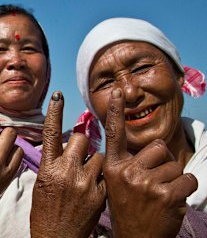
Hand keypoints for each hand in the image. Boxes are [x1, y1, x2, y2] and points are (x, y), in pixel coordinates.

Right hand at [31, 92, 105, 237]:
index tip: (59, 96)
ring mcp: (84, 182)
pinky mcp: (100, 193)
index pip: (51, 133)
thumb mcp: (41, 185)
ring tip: (87, 180)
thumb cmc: (45, 213)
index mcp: (47, 168)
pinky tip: (94, 190)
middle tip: (78, 160)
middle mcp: (65, 171)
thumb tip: (63, 149)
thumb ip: (52, 165)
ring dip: (95, 163)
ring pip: (98, 156)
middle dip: (82, 146)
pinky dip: (104, 178)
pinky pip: (107, 174)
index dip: (55, 112)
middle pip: (81, 140)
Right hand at [103, 89, 196, 237]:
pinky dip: (186, 190)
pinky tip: (172, 202)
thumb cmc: (129, 209)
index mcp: (112, 167)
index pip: (114, 134)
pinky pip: (189, 179)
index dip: (115, 111)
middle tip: (153, 183)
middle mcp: (126, 172)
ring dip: (174, 180)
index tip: (118, 92)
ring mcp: (146, 184)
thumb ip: (126, 163)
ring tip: (160, 196)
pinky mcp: (166, 195)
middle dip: (162, 162)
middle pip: (158, 148)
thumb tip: (150, 146)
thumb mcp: (117, 184)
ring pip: (175, 165)